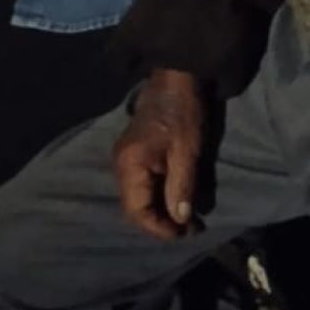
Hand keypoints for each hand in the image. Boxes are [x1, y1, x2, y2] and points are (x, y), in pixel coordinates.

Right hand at [113, 69, 208, 239]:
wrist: (178, 75)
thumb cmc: (184, 110)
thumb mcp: (188, 150)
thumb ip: (182, 186)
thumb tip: (181, 219)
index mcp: (129, 164)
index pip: (137, 210)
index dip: (159, 227)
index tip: (184, 234)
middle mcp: (121, 164)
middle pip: (135, 206)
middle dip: (160, 222)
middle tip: (188, 229)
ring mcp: (126, 157)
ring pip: (138, 196)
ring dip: (160, 210)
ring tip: (185, 219)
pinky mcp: (135, 152)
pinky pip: (142, 183)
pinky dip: (158, 195)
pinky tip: (176, 199)